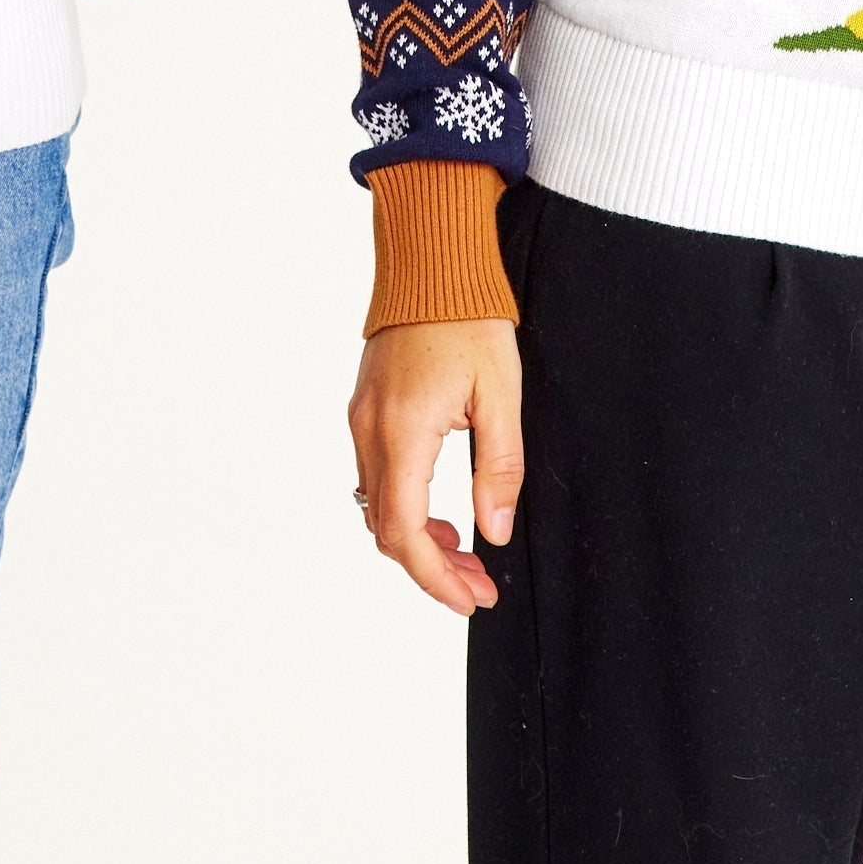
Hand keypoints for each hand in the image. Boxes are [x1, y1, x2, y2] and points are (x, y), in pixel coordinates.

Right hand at [347, 316, 523, 617]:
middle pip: (387, 531)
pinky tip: (443, 515)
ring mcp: (361, 421)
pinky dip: (406, 510)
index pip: (407, 533)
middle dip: (432, 570)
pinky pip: (376, 479)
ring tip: (468, 557)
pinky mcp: (364, 411)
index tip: (471, 599)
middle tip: (480, 588)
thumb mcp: (501, 395)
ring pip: (377, 509)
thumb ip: (499, 469)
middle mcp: (370, 432)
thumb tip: (495, 533)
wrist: (430, 264)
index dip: (436, 578)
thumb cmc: (469, 320)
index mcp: (403, 433)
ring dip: (418, 542)